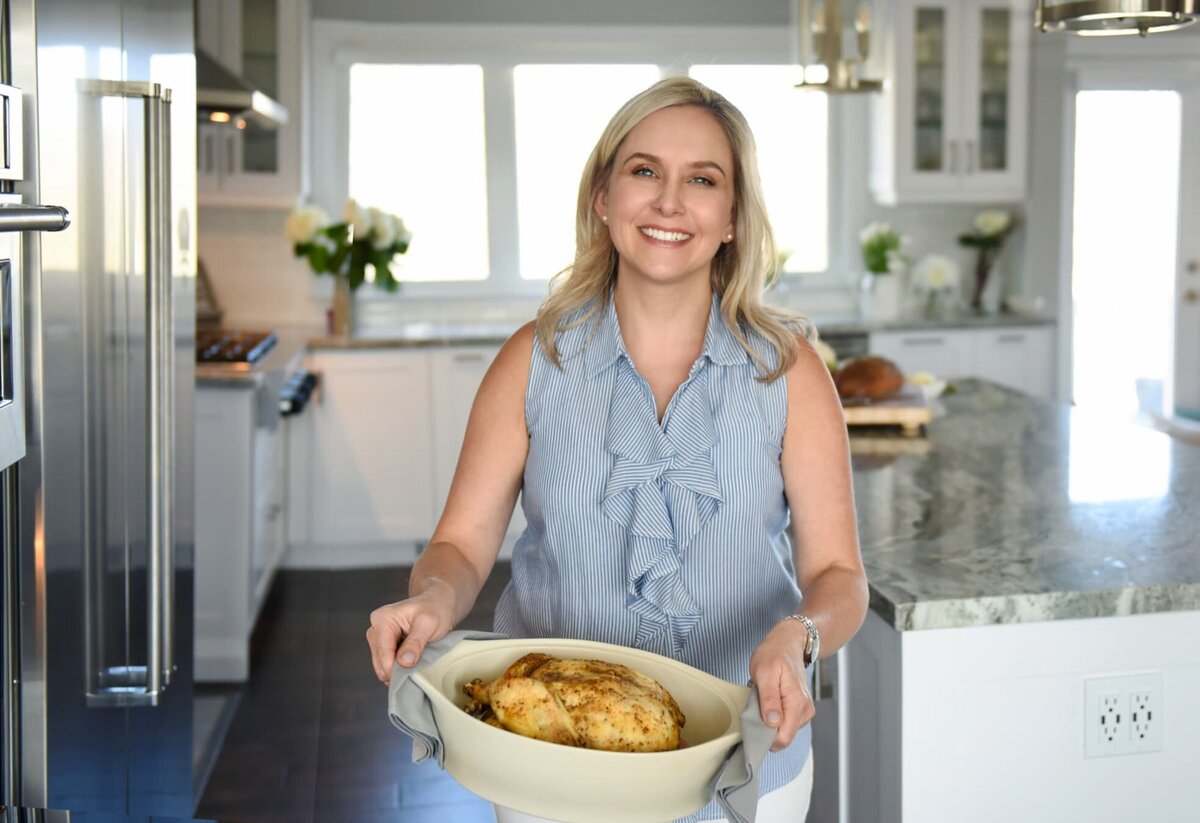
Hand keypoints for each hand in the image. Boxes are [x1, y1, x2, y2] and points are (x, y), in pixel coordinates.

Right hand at [365, 588, 455, 683]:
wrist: (440, 604)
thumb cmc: (436, 609)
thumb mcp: (429, 624)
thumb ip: (415, 643)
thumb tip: (403, 661)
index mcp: (383, 618)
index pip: (383, 652)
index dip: (395, 668)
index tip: (409, 676)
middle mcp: (376, 627)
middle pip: (380, 660)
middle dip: (396, 670)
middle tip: (416, 670)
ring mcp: (379, 637)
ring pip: (382, 665)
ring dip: (398, 670)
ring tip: (416, 665)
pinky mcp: (385, 645)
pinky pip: (387, 664)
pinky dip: (399, 668)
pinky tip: (412, 664)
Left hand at [749, 620, 815, 751]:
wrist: (787, 642)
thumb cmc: (774, 654)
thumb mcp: (764, 673)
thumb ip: (769, 699)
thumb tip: (772, 723)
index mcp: (797, 704)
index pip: (783, 738)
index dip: (765, 737)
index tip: (752, 723)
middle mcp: (805, 711)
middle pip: (783, 737)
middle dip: (765, 727)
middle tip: (757, 705)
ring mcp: (804, 711)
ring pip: (782, 731)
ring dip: (769, 720)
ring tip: (764, 699)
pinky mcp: (800, 710)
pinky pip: (784, 722)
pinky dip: (773, 716)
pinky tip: (770, 701)